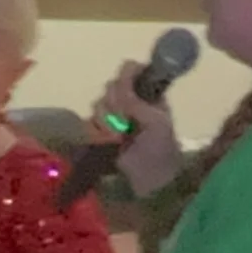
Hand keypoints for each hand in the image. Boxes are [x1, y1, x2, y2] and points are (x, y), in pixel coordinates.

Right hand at [92, 60, 184, 195]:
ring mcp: (114, 117)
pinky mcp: (101, 132)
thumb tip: (120, 83)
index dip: (126, 77)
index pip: (131, 70)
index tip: (128, 92)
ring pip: (99, 104)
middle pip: (111, 86)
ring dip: (109, 121)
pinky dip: (98, 132)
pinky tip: (110, 142)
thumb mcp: (157, 123)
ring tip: (120, 137)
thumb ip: (138, 101)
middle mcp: (129, 101)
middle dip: (116, 104)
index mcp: (148, 93)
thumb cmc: (161, 150)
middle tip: (127, 120)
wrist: (152, 182)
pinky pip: (89, 122)